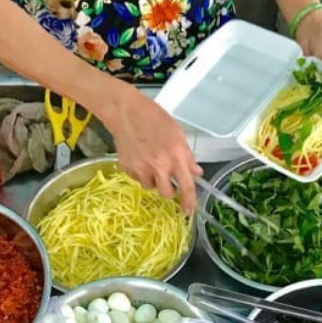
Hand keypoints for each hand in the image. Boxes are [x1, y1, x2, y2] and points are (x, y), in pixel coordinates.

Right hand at [100, 84, 201, 212]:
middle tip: (168, 183)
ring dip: (153, 181)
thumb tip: (196, 173)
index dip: (189, 201)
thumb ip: (186, 156)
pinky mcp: (127, 168)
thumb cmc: (154, 118)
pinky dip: (140, 173)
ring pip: (150, 187)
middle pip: (166, 194)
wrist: (125, 112)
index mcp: (175, 155)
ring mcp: (141, 168)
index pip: (186, 185)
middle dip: (169, 192)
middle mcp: (159, 165)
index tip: (188, 210)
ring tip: (151, 164)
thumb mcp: (177, 133)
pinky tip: (140, 158)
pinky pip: (137, 179)